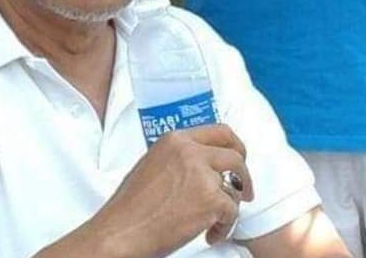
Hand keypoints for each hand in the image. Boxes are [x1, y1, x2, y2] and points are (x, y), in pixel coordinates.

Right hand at [87, 125, 253, 256]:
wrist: (122, 231)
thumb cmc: (131, 206)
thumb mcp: (153, 164)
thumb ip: (180, 158)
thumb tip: (206, 165)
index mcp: (175, 140)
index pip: (219, 132)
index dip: (235, 146)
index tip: (240, 159)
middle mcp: (190, 151)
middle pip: (235, 156)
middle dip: (244, 177)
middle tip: (244, 192)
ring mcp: (202, 174)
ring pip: (235, 187)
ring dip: (229, 207)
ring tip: (213, 222)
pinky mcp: (211, 199)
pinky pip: (232, 212)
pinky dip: (224, 227)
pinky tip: (209, 234)